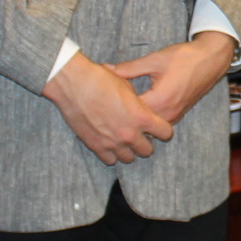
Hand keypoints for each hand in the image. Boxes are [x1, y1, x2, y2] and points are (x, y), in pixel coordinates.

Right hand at [43, 51, 174, 163]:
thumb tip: (141, 108)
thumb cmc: (101, 80)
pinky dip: (112, 154)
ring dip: (128, 150)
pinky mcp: (96, 147)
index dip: (162, 129)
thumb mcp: (128, 86)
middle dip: (145, 142)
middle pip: (147, 150)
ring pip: (129, 159)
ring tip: (122, 139)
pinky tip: (109, 143)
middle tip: (138, 134)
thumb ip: (139, 103)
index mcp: (142, 117)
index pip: (165, 133)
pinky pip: (110, 160)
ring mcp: (112, 143)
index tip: (156, 126)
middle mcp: (129, 134)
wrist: (74, 84)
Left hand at [111, 32, 235, 130]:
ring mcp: (174, 117)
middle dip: (122, 115)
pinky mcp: (177, 115)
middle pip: (138, 123)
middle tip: (107, 105)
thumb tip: (107, 70)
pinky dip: (146, 118)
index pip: (129, 112)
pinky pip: (157, 122)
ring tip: (118, 108)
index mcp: (159, 101)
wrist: (211, 60)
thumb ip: (129, 68)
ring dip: (135, 118)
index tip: (104, 97)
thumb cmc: (184, 58)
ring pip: (147, 125)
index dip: (114, 105)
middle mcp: (167, 114)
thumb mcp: (154, 60)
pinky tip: (135, 108)